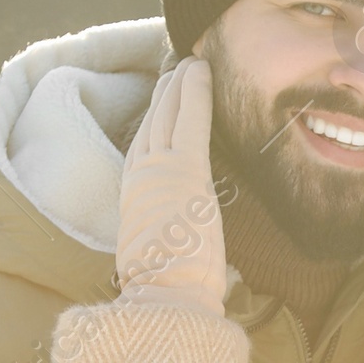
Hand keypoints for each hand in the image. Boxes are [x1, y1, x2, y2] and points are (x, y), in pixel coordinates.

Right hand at [116, 58, 225, 314]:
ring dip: (177, 86)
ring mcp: (158, 172)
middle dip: (162, 97)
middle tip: (173, 70)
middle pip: (151, 126)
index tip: (160, 105)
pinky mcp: (183, 169)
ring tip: (187, 63)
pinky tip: (201, 67)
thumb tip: (226, 281)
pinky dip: (195, 90)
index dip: (152, 126)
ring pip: (166, 115)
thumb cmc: (174, 297)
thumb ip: (194, 265)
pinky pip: (190, 119)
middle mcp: (140, 181)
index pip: (143, 154)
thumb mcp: (176, 270)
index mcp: (137, 204)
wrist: (165, 300)